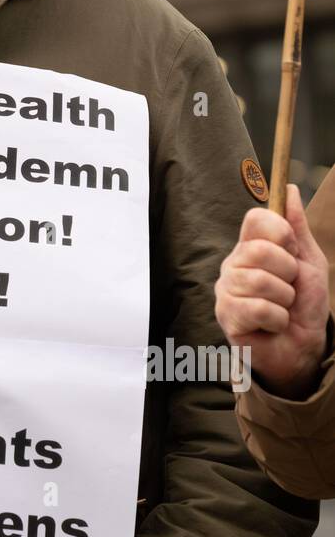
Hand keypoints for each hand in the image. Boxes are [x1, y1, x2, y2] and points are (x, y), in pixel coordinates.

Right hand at [215, 183, 329, 397]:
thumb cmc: (304, 305)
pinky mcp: (226, 316)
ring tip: (282, 308)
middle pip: (259, 249)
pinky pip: (259, 308)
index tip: (291, 250)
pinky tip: (272, 325)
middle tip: (289, 287)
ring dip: (285, 299)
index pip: (256, 219)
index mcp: (251, 246)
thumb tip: (289, 189)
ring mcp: (226, 290)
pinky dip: (277, 319)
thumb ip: (297, 227)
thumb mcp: (309, 261)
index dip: (280, 232)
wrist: (303, 347)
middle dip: (287, 271)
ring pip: (260, 281)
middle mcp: (234, 264)